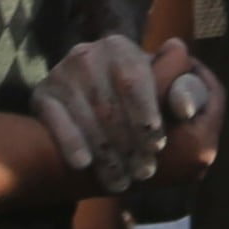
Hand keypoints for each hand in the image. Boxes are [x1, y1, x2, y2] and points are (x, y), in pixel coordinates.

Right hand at [34, 35, 221, 192]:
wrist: (84, 104)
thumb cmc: (135, 97)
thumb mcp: (162, 88)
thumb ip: (181, 93)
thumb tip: (187, 108)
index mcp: (120, 47)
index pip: (134, 80)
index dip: (147, 116)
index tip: (158, 146)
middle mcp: (87, 54)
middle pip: (110, 104)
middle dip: (130, 143)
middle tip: (144, 172)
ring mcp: (60, 74)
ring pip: (86, 118)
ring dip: (106, 154)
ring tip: (121, 182)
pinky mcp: (41, 95)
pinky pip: (57, 122)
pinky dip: (72, 143)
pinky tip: (85, 165)